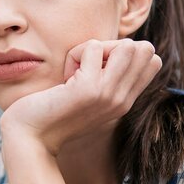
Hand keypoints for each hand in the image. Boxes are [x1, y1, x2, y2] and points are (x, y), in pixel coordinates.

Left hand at [0, 39, 161, 155]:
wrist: (30, 138)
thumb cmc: (52, 112)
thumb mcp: (88, 96)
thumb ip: (106, 79)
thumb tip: (117, 47)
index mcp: (125, 102)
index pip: (153, 61)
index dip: (125, 52)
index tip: (98, 68)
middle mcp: (122, 100)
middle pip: (145, 50)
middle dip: (113, 46)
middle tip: (87, 66)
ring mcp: (109, 95)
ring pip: (127, 46)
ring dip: (96, 48)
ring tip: (77, 69)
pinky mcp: (89, 89)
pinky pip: (93, 46)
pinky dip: (75, 53)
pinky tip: (64, 77)